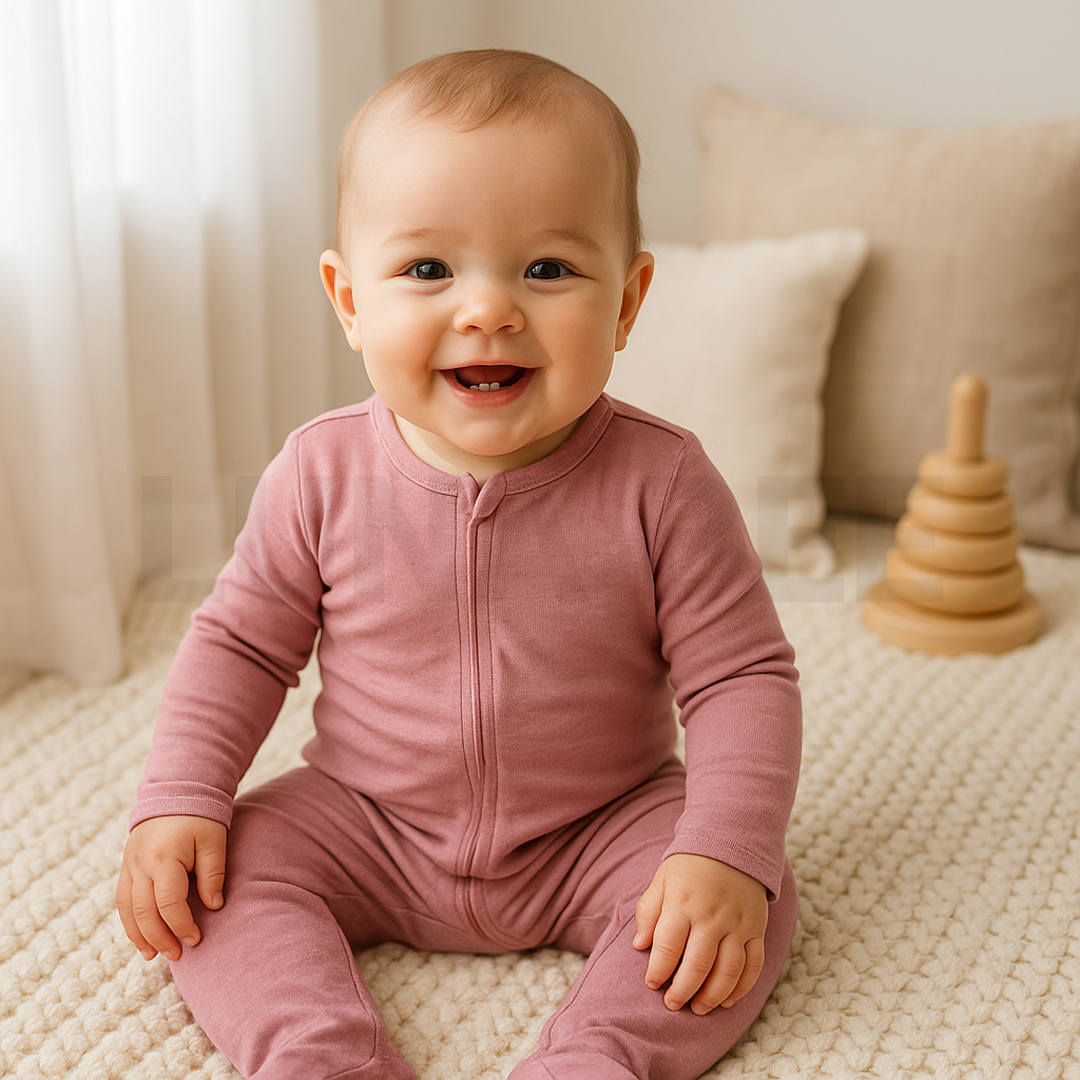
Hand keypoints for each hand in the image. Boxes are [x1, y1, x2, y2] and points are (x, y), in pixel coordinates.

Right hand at [116, 815, 226, 961]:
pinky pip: (122, 899)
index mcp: (163, 857)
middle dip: (160, 938)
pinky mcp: (126, 865)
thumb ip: (213, 874)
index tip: (196, 939)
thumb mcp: (214, 841)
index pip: (168, 903)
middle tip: (177, 955)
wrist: (176, 790)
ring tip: (153, 956)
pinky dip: (129, 921)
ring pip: (127, 909)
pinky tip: (140, 937)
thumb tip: (214, 907)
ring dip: (139, 935)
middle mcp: (140, 863)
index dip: (182, 925)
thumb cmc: (201, 817)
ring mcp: (129, 864)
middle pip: (144, 912)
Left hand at [633, 853, 767, 1014]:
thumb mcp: (661, 881)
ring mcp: (737, 924)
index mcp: (683, 903)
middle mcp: (712, 916)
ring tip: (698, 1008)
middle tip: (672, 1004)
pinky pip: (753, 966)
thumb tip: (639, 946)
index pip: (667, 947)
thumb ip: (648, 912)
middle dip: (682, 992)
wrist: (730, 844)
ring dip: (712, 997)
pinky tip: (727, 1000)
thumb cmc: (689, 867)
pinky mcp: (756, 929)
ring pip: (728, 972)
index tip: (652, 984)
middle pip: (698, 966)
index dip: (657, 971)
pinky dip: (742, 988)